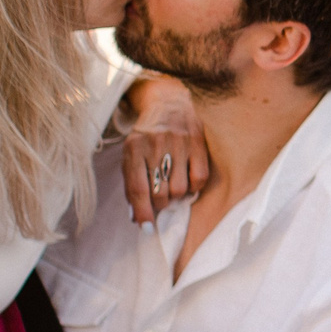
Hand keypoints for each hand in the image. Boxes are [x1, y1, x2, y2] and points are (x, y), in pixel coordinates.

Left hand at [122, 74, 208, 222]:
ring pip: (179, 189)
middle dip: (159, 205)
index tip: (146, 228)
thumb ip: (131, 184)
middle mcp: (156, 144)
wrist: (168, 103)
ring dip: (175, 198)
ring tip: (172, 191)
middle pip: (160, 192)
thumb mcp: (131, 155)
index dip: (142, 212)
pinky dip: (193, 188)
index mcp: (134, 147)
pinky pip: (199, 178)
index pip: (138, 188)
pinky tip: (187, 184)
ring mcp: (179, 142)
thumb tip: (137, 217)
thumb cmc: (146, 136)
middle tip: (159, 203)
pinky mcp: (198, 141)